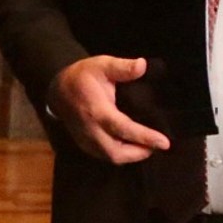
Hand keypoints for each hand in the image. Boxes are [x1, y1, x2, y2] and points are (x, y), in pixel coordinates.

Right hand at [48, 55, 170, 163]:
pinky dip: (120, 155)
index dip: (144, 137)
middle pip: (115, 152)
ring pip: (110, 157)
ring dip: (130, 156)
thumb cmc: (83, 76)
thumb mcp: (102, 65)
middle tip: (157, 146)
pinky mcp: (84, 143)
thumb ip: (122, 67)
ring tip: (147, 148)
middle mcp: (90, 129)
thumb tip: (142, 65)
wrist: (58, 89)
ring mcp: (85, 139)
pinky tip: (131, 148)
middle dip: (138, 153)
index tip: (165, 143)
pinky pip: (104, 156)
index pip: (122, 128)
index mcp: (97, 110)